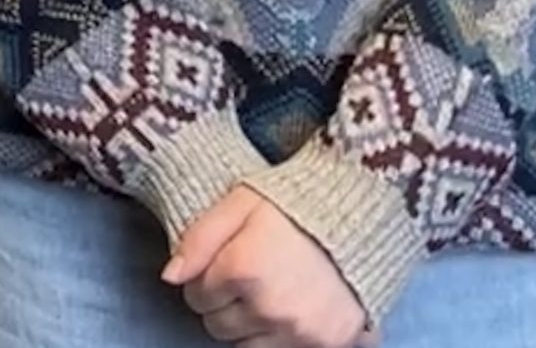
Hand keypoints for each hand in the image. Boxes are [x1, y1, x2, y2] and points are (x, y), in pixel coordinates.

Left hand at [163, 186, 369, 347]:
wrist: (364, 210)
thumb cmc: (298, 202)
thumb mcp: (240, 203)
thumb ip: (199, 238)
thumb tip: (171, 276)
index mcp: (243, 269)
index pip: (196, 297)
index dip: (206, 279)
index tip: (226, 263)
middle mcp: (269, 307)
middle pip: (217, 326)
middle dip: (224, 304)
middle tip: (247, 278)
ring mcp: (299, 330)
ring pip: (245, 346)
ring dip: (250, 324)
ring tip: (268, 292)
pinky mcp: (328, 343)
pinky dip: (281, 337)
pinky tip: (290, 309)